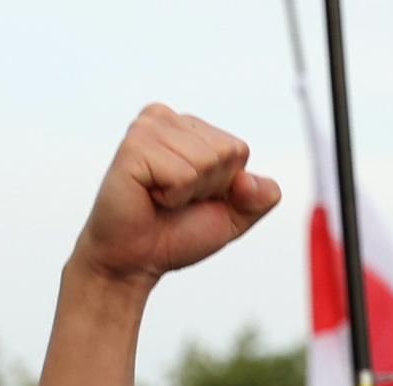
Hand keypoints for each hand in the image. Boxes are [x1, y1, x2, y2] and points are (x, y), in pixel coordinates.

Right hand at [71, 105, 281, 285]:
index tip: (192, 198)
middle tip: (174, 200)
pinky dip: (171, 197)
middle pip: (225, 153)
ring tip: (159, 198)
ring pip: (206, 161)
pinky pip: (182, 175)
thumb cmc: (176, 234)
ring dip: (187, 193)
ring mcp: (147, 128)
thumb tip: (254, 182)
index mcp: (188, 127)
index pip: (238, 150)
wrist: (135, 261)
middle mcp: (166, 119)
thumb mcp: (231, 217)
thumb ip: (259, 198)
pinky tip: (148, 196)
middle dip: (207, 189)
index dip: (224, 186)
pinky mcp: (133, 147)